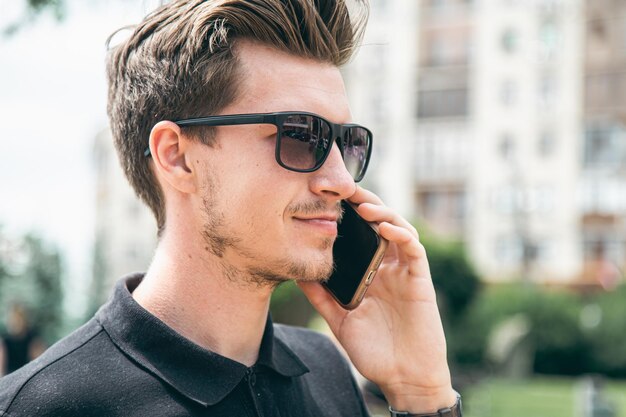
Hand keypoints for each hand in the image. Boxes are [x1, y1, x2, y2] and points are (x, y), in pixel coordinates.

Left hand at [298, 186, 455, 412]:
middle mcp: (389, 268)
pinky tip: (386, 228)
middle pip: (380, 225)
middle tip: (345, 191)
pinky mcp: (420, 280)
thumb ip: (321, 297)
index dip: (350, 217)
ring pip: (399, 230)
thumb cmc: (374, 351)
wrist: (403, 377)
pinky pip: (414, 250)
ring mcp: (405, 272)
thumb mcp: (340, 320)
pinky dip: (402, 235)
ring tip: (363, 206)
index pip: (361, 236)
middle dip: (366, 205)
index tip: (329, 200)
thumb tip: (296, 274)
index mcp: (371, 274)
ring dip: (384, 214)